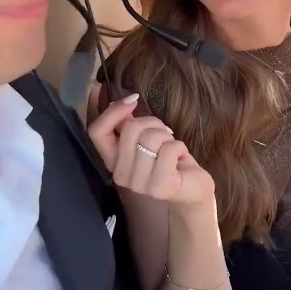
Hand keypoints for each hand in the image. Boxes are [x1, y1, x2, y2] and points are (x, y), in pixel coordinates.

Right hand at [87, 93, 214, 207]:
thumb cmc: (168, 161)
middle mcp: (120, 175)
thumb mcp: (145, 139)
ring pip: (151, 137)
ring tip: (172, 149)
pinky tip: (181, 159)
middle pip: (130, 128)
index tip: (133, 100)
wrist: (193, 189)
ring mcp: (139, 184)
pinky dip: (180, 146)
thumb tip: (118, 102)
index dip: (113, 111)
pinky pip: (169, 149)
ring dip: (168, 137)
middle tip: (164, 135)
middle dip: (153, 122)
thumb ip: (128, 124)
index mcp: (112, 161)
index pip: (96, 132)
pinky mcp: (160, 187)